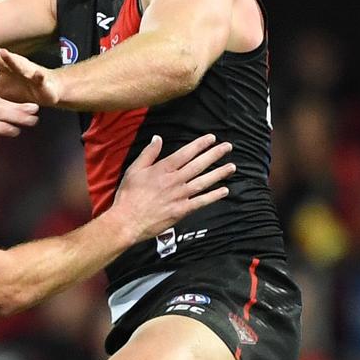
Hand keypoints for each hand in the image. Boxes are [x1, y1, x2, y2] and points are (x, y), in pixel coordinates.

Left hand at [0, 29, 60, 106]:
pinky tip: (38, 74)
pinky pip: (39, 79)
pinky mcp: (41, 82)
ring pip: (19, 66)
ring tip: (3, 53)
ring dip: (12, 60)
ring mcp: (28, 73)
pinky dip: (38, 76)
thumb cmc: (21, 86)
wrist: (48, 90)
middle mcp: (14, 65)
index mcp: (2, 65)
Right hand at [112, 135, 234, 238]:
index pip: (185, 153)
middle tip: (228, 147)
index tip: (212, 138)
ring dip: (219, 173)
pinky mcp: (181, 210)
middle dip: (214, 155)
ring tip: (232, 167)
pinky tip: (224, 190)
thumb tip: (158, 138)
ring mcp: (179, 196)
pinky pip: (201, 202)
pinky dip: (213, 196)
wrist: (127, 220)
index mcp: (162, 169)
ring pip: (203, 182)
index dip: (200, 145)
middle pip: (198, 165)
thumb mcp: (134, 169)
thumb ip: (148, 153)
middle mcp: (174, 181)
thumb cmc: (128, 195)